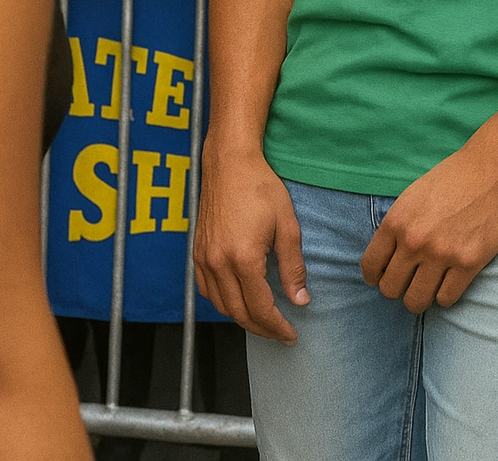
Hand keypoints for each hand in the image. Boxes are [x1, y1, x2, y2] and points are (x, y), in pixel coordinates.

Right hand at [194, 146, 307, 341]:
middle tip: (281, 333)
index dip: (277, 327)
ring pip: (221, 306)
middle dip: (262, 329)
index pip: (260, 308)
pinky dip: (222, 302)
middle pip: (239, 313)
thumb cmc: (260, 187)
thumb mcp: (287, 225)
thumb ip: (293, 266)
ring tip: (263, 319)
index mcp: (243, 258)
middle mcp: (218, 263)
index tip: (291, 335)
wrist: (229, 163)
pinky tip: (237, 300)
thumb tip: (300, 299)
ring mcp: (203, 259)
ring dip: (242, 318)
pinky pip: (206, 290)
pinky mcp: (196, 252)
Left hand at [361, 144, 497, 313]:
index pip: (370, 266)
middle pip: (390, 289)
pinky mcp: (469, 263)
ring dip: (420, 296)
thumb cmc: (453, 177)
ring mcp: (441, 254)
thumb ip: (398, 226)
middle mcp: (414, 241)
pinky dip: (445, 295)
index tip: (384, 276)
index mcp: (396, 221)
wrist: (493, 167)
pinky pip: (446, 299)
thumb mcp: (412, 196)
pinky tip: (450, 280)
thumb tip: (388, 258)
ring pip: (416, 301)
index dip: (375, 276)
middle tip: (410, 280)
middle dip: (398, 288)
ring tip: (429, 286)